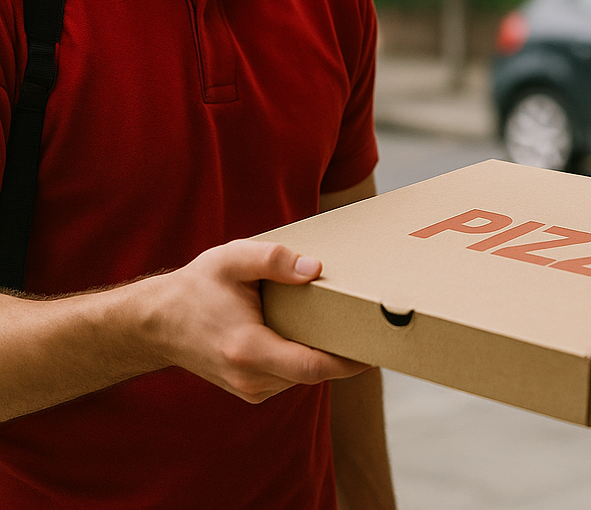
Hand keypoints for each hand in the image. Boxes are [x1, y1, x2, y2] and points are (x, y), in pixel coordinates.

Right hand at [141, 239, 366, 403]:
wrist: (156, 323)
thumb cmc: (197, 287)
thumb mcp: (232, 259)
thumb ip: (273, 260)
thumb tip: (314, 269)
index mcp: (247, 349)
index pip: (312, 367)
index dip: (348, 362)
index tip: (376, 347)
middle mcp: (249, 378)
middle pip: (313, 374)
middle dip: (344, 354)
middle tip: (374, 328)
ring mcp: (248, 389)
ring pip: (303, 377)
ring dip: (324, 356)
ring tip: (347, 324)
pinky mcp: (250, 389)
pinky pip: (290, 377)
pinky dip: (305, 359)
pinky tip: (315, 333)